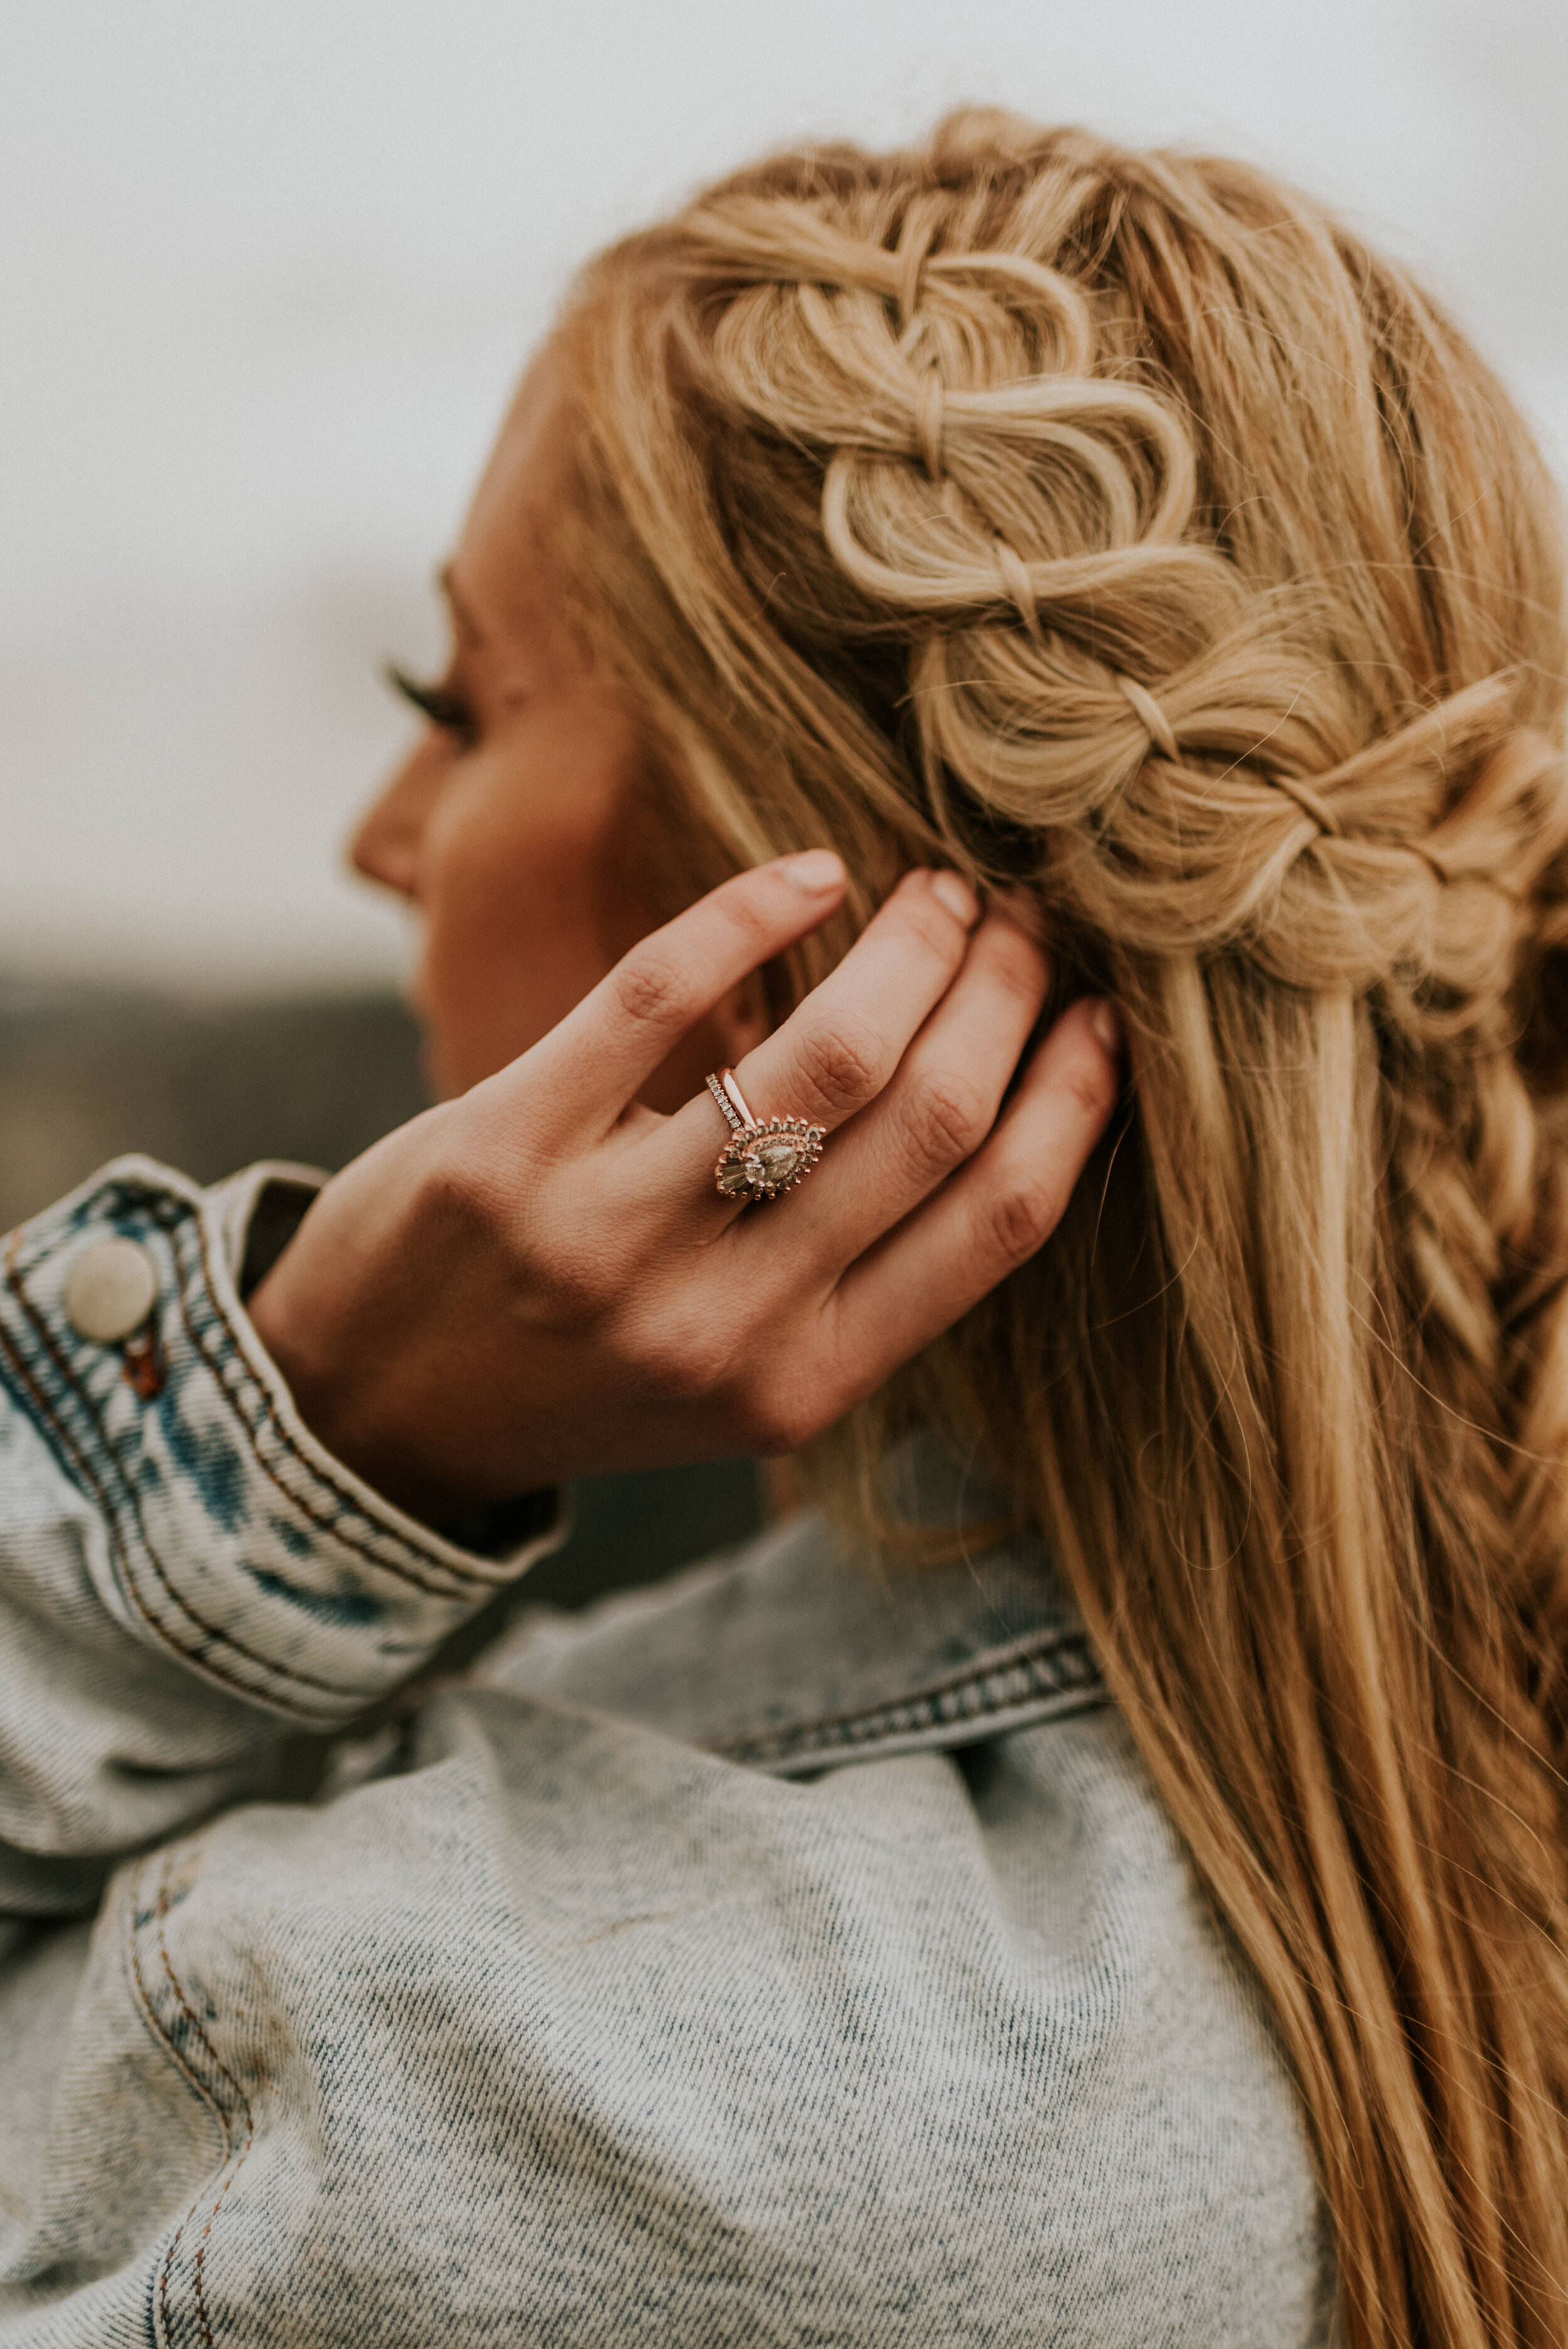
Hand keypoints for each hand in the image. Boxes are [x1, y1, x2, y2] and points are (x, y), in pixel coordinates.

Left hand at [248, 853, 1120, 1524]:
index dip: (1073, 1098)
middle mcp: (722, 1325)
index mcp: (804, 1384)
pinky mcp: (507, 1150)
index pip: (998, 1222)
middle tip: (1020, 922)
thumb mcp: (736, 1377)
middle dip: (1002, 992)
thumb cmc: (582, 1373)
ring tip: (934, 895)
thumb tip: (997, 1107)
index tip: (1099, 1017)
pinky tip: (807, 875)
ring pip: (822, 1053)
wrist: (368, 1414)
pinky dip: (752, 912)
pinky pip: (660, 994)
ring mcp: (609, 1239)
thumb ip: (852, 1282)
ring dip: (907, 945)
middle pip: (927, 1118)